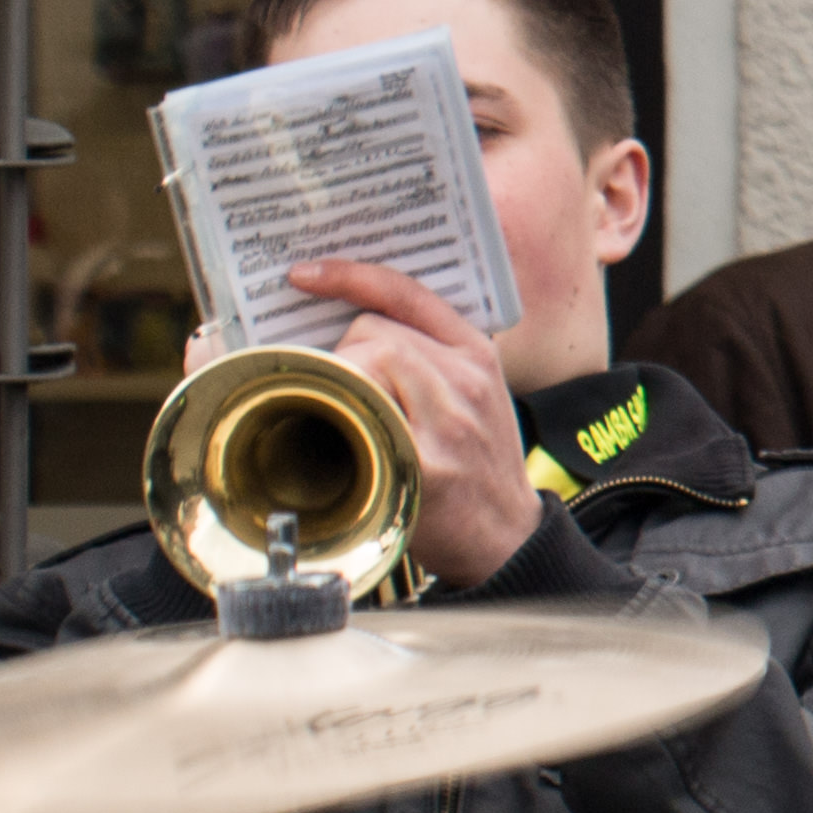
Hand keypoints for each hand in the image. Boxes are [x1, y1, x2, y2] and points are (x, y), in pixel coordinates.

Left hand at [274, 257, 538, 587]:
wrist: (507, 538)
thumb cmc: (473, 467)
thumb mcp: (471, 397)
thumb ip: (427, 359)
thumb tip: (343, 334)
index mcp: (477, 354)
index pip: (408, 294)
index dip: (351, 276)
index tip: (304, 274)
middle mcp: (467, 380)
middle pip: (375, 331)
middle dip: (343, 355)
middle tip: (345, 394)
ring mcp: (449, 420)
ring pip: (367, 366)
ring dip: (341, 387)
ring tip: (350, 421)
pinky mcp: (428, 462)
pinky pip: (366, 416)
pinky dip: (342, 420)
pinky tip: (347, 440)